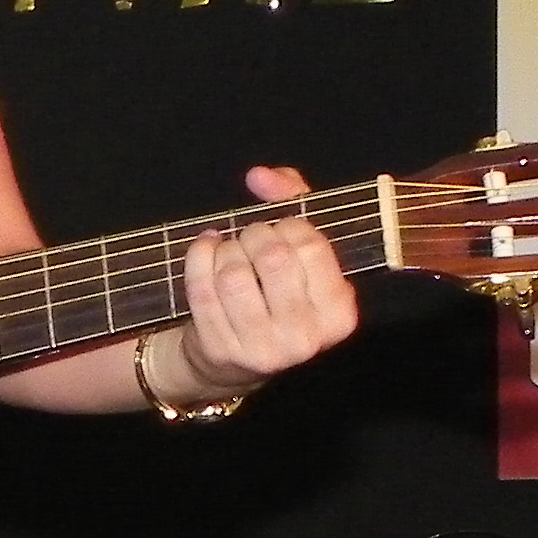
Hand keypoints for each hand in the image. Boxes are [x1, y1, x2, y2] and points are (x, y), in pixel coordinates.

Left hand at [163, 164, 359, 398]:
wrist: (236, 361)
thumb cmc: (277, 296)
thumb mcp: (302, 255)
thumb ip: (293, 201)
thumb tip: (260, 176)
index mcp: (338, 315)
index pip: (313, 247)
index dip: (290, 224)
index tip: (281, 228)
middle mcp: (306, 338)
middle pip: (272, 257)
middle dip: (255, 234)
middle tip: (251, 238)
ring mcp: (262, 349)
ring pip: (233, 273)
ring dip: (226, 249)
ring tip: (229, 250)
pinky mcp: (221, 350)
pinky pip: (201, 288)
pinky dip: (198, 256)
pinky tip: (206, 250)